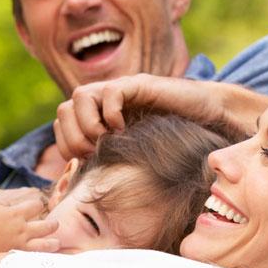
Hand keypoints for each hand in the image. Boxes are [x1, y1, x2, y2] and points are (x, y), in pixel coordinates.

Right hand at [0, 197, 58, 253]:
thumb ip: (3, 201)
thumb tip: (10, 198)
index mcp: (16, 213)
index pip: (36, 206)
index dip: (38, 204)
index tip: (38, 206)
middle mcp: (21, 229)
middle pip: (46, 226)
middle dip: (52, 225)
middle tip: (56, 224)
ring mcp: (19, 244)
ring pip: (44, 245)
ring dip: (52, 244)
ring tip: (57, 243)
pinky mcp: (13, 257)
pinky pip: (32, 258)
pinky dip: (40, 258)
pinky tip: (44, 260)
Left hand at [54, 74, 264, 159]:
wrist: (206, 116)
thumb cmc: (172, 138)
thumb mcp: (133, 153)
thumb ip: (109, 159)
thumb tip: (83, 182)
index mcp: (98, 115)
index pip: (61, 122)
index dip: (66, 143)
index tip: (86, 160)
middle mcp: (104, 100)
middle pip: (63, 109)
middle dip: (73, 137)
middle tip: (94, 152)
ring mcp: (120, 90)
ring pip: (79, 96)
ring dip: (87, 124)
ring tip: (107, 139)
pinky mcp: (139, 85)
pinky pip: (111, 91)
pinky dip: (111, 112)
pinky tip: (123, 128)